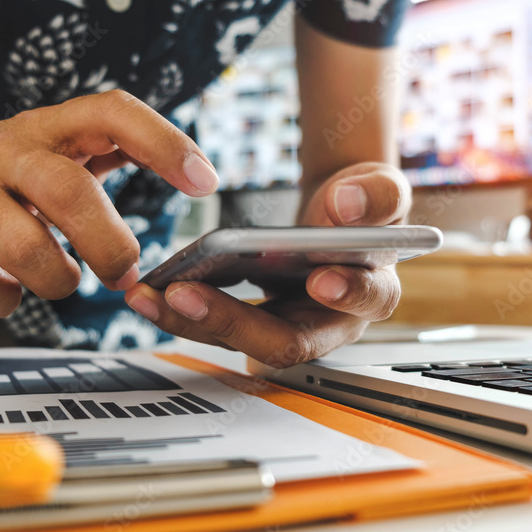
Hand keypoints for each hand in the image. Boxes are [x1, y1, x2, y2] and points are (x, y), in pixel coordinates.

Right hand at [0, 90, 217, 317]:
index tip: (206, 183)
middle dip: (109, 243)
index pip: (111, 111)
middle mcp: (3, 149)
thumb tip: (194, 181)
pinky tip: (7, 289)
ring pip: (27, 246)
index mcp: (47, 127)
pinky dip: (7, 301)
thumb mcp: (54, 158)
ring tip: (61, 279)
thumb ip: (112, 162)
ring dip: (60, 280)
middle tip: (123, 271)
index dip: (163, 142)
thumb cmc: (3, 185)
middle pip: (70, 191)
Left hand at [125, 162, 411, 366]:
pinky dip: (182, 311)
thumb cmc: (363, 209)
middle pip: (286, 341)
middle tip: (187, 295)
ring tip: (150, 296)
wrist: (338, 216)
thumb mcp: (381, 189)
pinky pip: (217, 326)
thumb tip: (349, 205)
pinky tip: (151, 291)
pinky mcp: (254, 324)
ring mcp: (288, 328)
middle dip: (233, 321)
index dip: (346, 293)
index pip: (366, 301)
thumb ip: (378, 196)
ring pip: (240, 342)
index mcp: (373, 291)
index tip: (321, 278)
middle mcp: (331, 324)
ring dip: (192, 322)